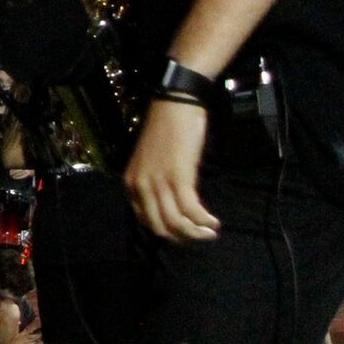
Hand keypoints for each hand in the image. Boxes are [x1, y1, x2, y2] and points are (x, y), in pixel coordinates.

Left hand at [124, 99, 219, 241]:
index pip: (145, 221)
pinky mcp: (178, 177)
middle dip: (182, 238)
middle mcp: (140, 186)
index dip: (167, 231)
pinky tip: (213, 222)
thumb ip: (155, 184)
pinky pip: (190, 210)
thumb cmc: (167, 131)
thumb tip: (171, 206)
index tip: (184, 232)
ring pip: (176, 223)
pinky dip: (203, 220)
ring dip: (196, 232)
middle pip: (160, 227)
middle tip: (201, 236)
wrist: (174, 106)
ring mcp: (158, 183)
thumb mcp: (152, 163)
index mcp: (131, 183)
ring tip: (210, 231)